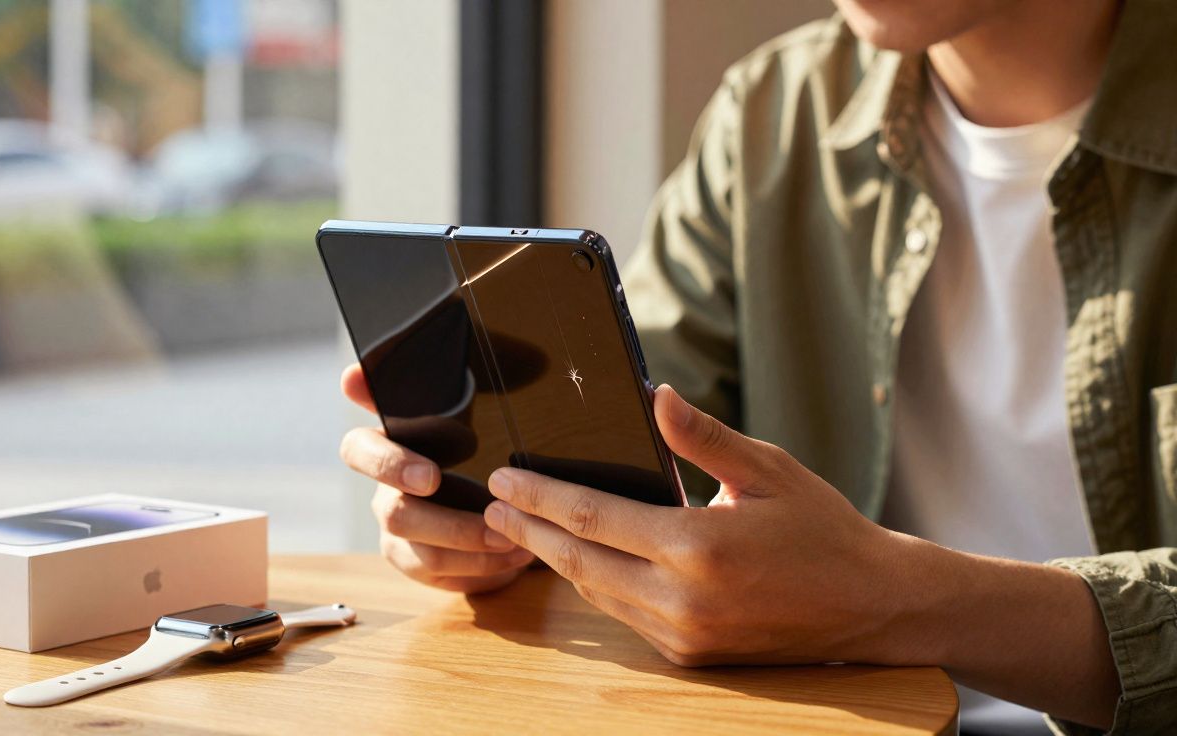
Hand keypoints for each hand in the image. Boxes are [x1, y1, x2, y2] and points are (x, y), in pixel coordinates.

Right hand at [339, 363, 533, 592]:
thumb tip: (355, 374)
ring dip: (475, 550)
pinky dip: (483, 570)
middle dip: (449, 523)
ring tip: (519, 541)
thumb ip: (415, 387)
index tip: (432, 475)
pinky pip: (443, 577)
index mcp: (382, 448)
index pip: (359, 451)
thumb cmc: (461, 436)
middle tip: (496, 519)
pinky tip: (517, 557)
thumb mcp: (450, 404)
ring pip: (423, 554)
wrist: (483, 481)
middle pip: (396, 515)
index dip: (390, 465)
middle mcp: (382, 494)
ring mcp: (397, 535)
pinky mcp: (418, 566)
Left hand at [481, 383, 908, 665]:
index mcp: (698, 547)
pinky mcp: (690, 655)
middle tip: (490, 508)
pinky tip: (577, 560)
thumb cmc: (825, 530)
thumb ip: (704, 438)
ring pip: (596, 592)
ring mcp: (683, 635)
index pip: (594, 517)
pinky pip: (624, 615)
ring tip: (519, 530)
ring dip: (554, 560)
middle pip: (579, 561)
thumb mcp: (769, 470)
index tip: (503, 480)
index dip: (541, 497)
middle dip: (529, 532)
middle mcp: (682, 600)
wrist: (873, 607)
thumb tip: (656, 398)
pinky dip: (594, 585)